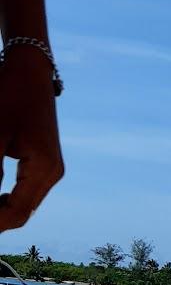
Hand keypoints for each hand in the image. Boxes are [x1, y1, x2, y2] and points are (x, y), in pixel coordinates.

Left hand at [0, 51, 63, 231]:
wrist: (28, 71)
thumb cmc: (9, 96)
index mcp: (44, 168)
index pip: (18, 212)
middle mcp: (52, 173)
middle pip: (22, 213)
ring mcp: (50, 169)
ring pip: (23, 204)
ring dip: (0, 210)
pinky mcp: (43, 163)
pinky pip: (24, 191)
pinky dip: (4, 198)